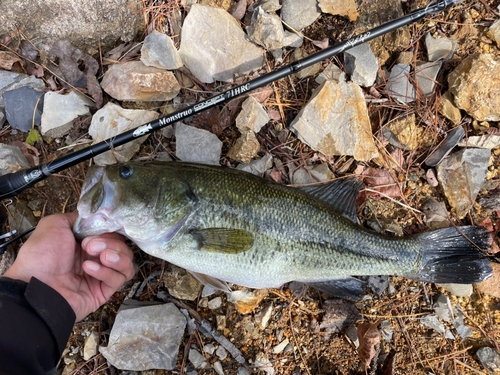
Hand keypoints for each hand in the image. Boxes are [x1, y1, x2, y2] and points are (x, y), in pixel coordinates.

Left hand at [4, 212, 135, 321]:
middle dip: (110, 242)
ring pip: (127, 262)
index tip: (96, 231)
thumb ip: (78, 218)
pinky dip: (106, 272)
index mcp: (85, 242)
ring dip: (116, 256)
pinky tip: (88, 270)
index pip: (112, 232)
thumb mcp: (54, 224)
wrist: (34, 287)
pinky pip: (119, 278)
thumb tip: (97, 218)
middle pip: (122, 246)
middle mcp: (95, 258)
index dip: (109, 230)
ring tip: (100, 257)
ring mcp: (101, 275)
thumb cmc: (40, 257)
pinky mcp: (103, 291)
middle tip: (90, 247)